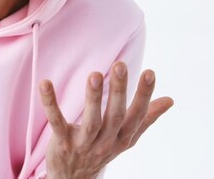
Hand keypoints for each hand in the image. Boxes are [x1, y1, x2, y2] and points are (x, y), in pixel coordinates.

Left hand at [39, 62, 173, 178]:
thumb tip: (170, 100)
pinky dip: (50, 103)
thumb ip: (146, 118)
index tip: (150, 72)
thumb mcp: (126, 138)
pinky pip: (56, 121)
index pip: (137, 115)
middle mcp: (106, 141)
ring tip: (94, 74)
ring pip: (91, 121)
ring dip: (93, 97)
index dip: (144, 95)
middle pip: (115, 116)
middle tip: (120, 65)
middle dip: (118, 90)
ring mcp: (84, 143)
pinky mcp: (62, 142)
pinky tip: (45, 83)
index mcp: (123, 137)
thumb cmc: (102, 150)